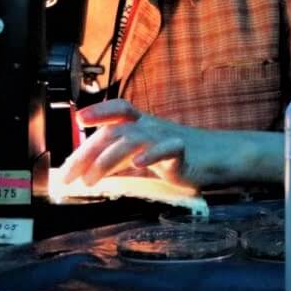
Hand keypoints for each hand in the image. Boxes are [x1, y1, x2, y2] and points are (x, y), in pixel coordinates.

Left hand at [59, 99, 193, 190]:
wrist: (220, 157)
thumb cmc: (178, 158)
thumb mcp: (144, 156)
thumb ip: (120, 160)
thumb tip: (87, 171)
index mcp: (142, 124)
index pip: (117, 110)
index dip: (99, 111)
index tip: (79, 120)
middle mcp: (150, 126)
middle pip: (114, 132)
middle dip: (88, 152)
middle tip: (70, 174)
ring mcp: (165, 137)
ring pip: (131, 140)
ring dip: (107, 159)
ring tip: (91, 180)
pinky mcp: (182, 153)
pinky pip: (166, 148)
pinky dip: (150, 154)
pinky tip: (137, 164)